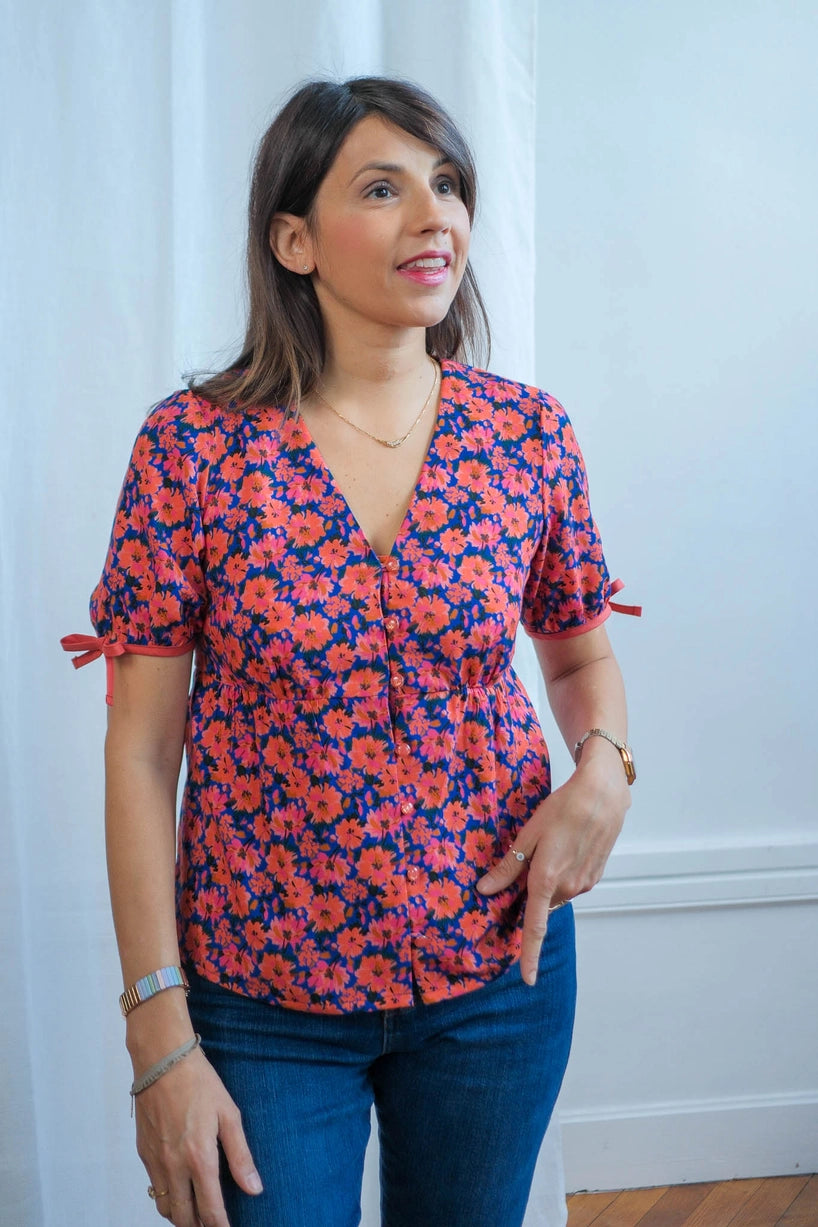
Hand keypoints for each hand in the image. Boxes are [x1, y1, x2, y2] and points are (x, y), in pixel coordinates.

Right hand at [136, 1046, 261, 1225]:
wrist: (162, 1060)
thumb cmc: (200, 1082)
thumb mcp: (229, 1115)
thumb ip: (241, 1156)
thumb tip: (254, 1189)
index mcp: (199, 1157)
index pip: (209, 1210)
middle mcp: (173, 1165)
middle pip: (182, 1217)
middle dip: (198, 1226)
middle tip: (212, 1223)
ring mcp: (154, 1160)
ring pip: (164, 1206)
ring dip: (180, 1215)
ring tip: (196, 1212)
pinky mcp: (142, 1152)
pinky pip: (153, 1186)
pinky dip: (166, 1195)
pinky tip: (179, 1187)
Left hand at [476, 755, 629, 984]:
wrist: (603, 795)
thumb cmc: (562, 808)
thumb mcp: (528, 835)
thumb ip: (508, 868)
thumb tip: (485, 890)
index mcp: (546, 879)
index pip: (534, 926)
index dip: (528, 954)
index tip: (526, 979)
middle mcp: (568, 888)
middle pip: (541, 904)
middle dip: (531, 894)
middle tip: (529, 860)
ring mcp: (584, 884)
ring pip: (556, 895)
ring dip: (547, 882)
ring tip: (551, 846)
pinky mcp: (595, 877)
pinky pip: (570, 885)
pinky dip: (562, 875)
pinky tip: (565, 848)